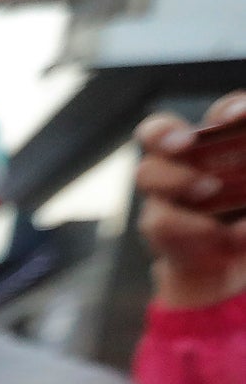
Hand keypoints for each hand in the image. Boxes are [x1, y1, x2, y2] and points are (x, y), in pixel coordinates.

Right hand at [136, 92, 245, 310]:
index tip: (240, 117)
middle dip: (164, 133)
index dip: (229, 110)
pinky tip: (221, 238)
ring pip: (147, 173)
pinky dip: (192, 227)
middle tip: (186, 143)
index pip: (222, 113)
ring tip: (209, 192)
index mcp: (225, 148)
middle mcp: (187, 163)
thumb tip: (244, 218)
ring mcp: (167, 195)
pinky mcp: (160, 229)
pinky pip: (160, 222)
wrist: (232, 273)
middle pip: (156, 132)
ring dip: (177, 180)